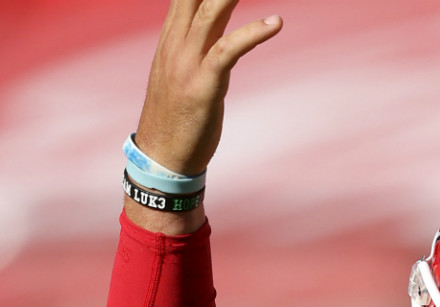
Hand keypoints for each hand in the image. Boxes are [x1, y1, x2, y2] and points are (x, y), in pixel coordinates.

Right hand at [127, 0, 280, 231]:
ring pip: (211, 13)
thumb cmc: (178, 116)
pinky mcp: (203, 85)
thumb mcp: (185, 72)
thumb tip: (215, 28)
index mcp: (172, 38)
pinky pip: (227, 51)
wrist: (163, 158)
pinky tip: (276, 22)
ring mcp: (187, 63)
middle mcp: (176, 44)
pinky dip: (253, 33)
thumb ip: (198, 45)